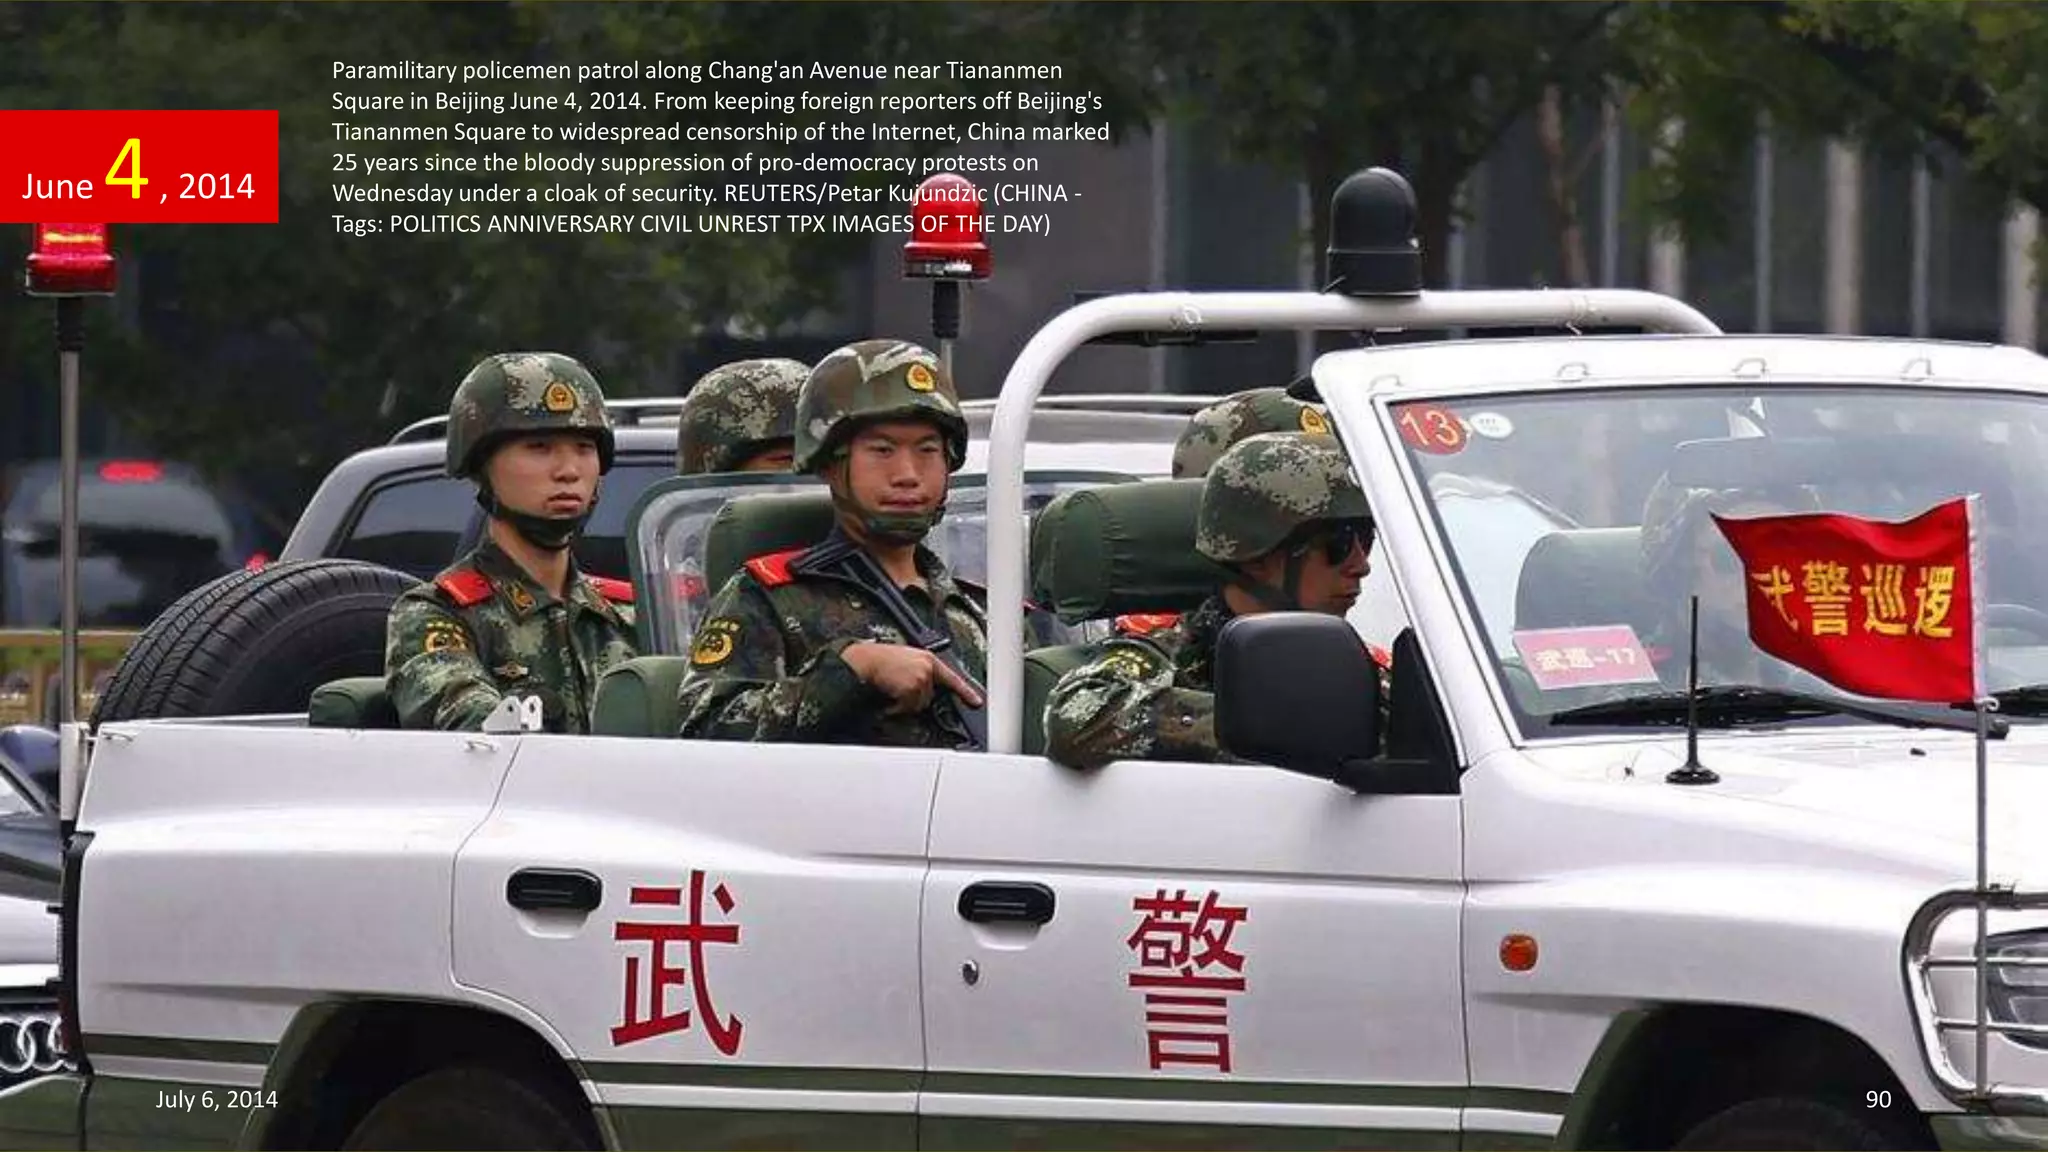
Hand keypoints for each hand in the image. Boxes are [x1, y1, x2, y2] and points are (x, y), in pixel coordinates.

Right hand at [841, 642, 983, 714]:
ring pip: (919, 704)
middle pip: (930, 697)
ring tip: (891, 689)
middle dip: (915, 698)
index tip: (976, 702)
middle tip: (898, 687)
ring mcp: (921, 678)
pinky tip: (889, 696)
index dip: (966, 691)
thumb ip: (920, 672)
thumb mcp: (905, 661)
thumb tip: (925, 688)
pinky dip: (897, 707)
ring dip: (905, 703)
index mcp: (927, 659)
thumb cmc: (878, 661)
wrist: (863, 661)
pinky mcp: (913, 688)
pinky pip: (908, 707)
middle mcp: (927, 667)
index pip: (952, 677)